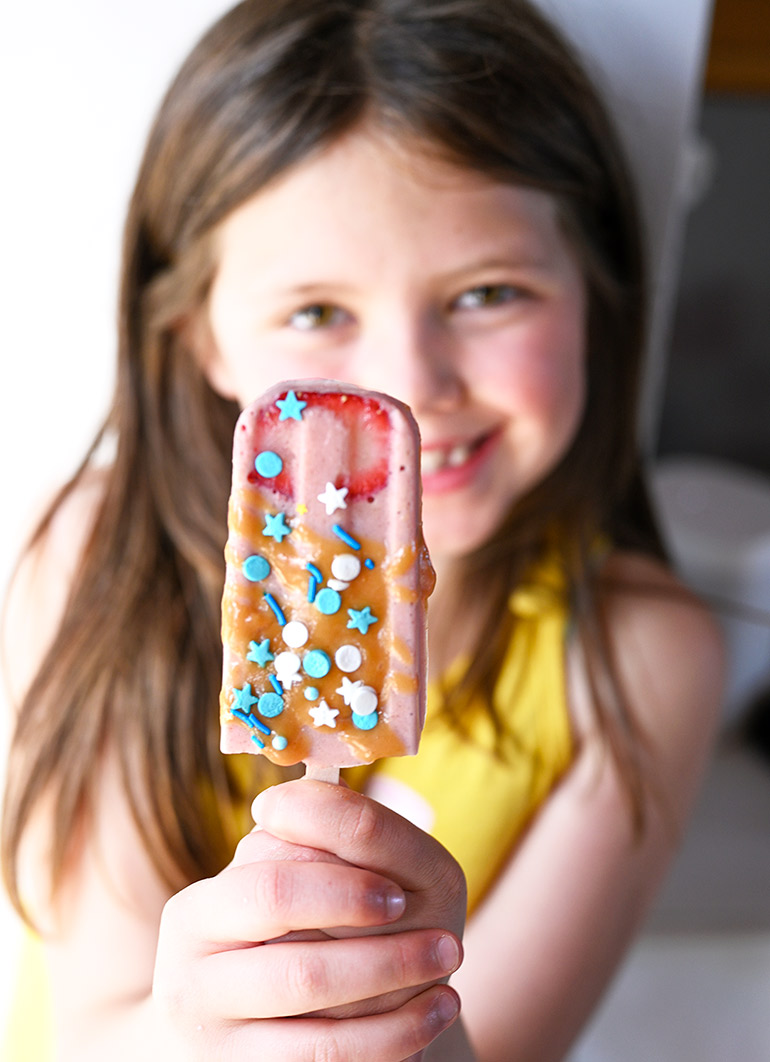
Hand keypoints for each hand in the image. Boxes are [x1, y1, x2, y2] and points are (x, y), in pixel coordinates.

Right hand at [152, 779, 465, 1059]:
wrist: (272, 1033)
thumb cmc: (300, 941)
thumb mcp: (302, 891)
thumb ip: (314, 845)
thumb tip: (301, 798)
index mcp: (198, 910)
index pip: (271, 871)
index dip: (339, 875)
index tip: (397, 888)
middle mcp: (190, 970)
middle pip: (283, 923)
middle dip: (368, 923)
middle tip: (438, 932)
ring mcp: (214, 1031)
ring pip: (309, 987)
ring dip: (394, 969)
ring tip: (449, 959)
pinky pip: (327, 1054)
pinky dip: (395, 1032)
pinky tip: (440, 1008)